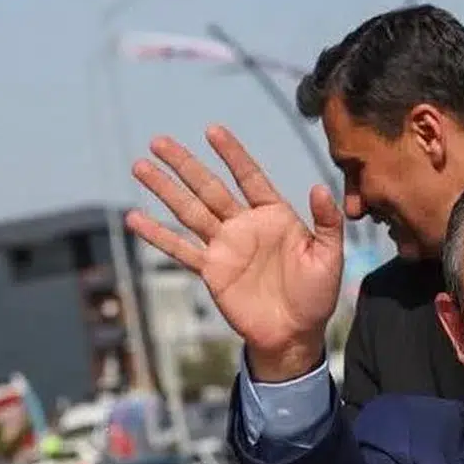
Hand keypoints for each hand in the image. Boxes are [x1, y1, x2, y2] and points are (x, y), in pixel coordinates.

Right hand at [126, 126, 342, 380]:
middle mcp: (245, 225)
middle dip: (185, 165)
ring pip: (190, 211)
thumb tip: (319, 187)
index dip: (232, 154)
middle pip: (210, 188)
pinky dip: (158, 235)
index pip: (250, 177)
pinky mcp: (211, 270)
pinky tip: (134, 219)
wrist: (295, 333)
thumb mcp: (329, 256)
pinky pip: (180, 249)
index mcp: (275, 216)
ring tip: (141, 166)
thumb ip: (327, 222)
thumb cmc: (317, 294)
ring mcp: (225, 246)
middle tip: (159, 140)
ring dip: (165, 190)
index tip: (212, 130)